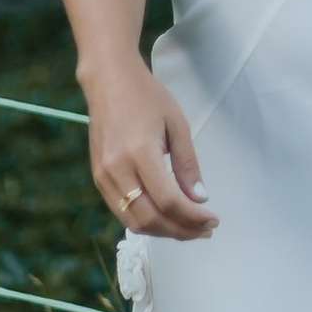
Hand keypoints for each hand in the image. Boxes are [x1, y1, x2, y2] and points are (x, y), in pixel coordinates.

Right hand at [85, 65, 215, 238]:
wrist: (108, 81)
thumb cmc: (146, 97)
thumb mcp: (177, 125)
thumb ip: (188, 165)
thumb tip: (199, 199)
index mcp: (139, 153)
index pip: (169, 201)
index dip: (193, 217)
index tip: (213, 219)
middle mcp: (117, 169)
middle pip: (151, 219)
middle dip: (182, 230)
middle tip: (205, 229)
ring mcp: (104, 176)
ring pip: (134, 221)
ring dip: (164, 231)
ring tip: (189, 227)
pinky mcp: (99, 178)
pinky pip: (122, 211)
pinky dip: (146, 220)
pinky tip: (166, 216)